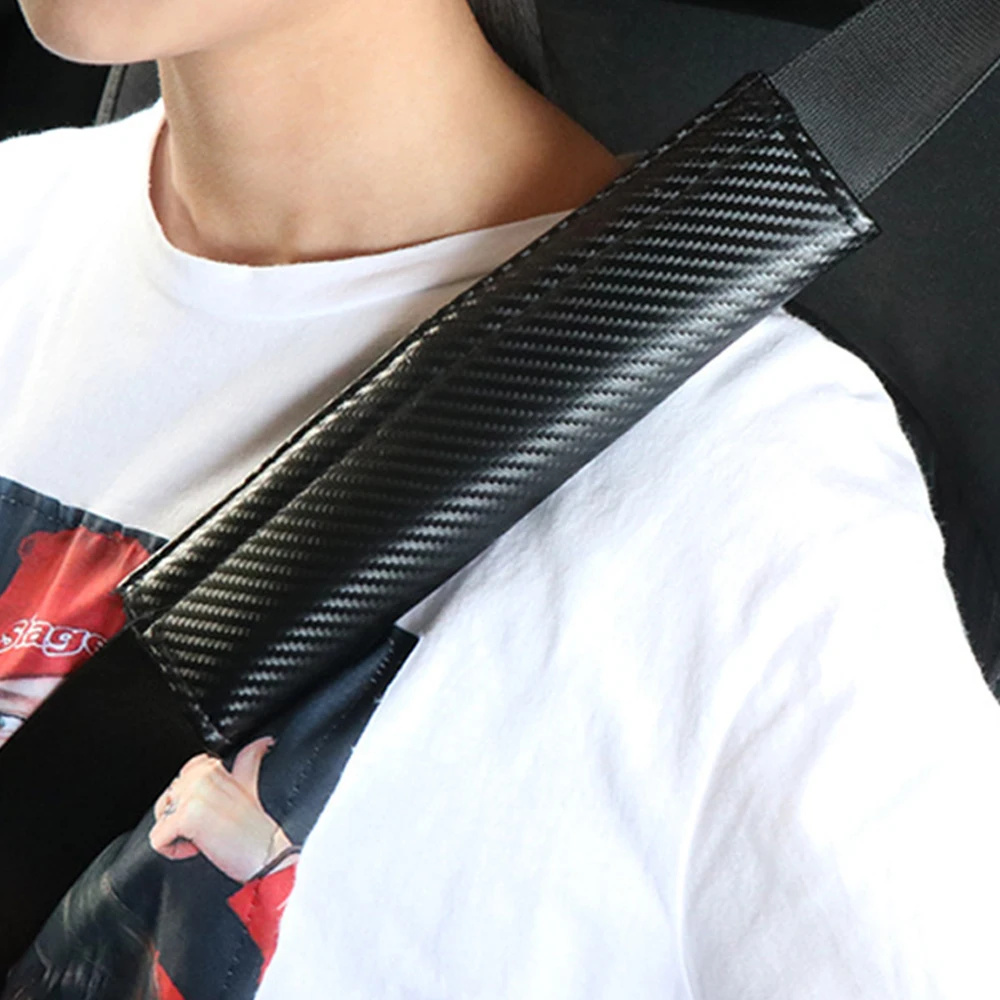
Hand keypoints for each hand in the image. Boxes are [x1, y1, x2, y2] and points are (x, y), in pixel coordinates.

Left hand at [149, 737, 293, 882]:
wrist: (266, 856)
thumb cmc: (256, 831)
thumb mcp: (250, 787)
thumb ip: (249, 760)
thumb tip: (264, 742)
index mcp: (213, 768)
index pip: (182, 775)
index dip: (190, 798)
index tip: (211, 811)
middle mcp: (201, 777)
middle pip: (167, 798)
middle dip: (181, 818)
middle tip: (210, 827)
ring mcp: (193, 796)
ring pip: (160, 818)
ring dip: (177, 835)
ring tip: (204, 837)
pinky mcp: (186, 818)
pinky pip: (157, 839)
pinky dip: (173, 851)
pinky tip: (197, 848)